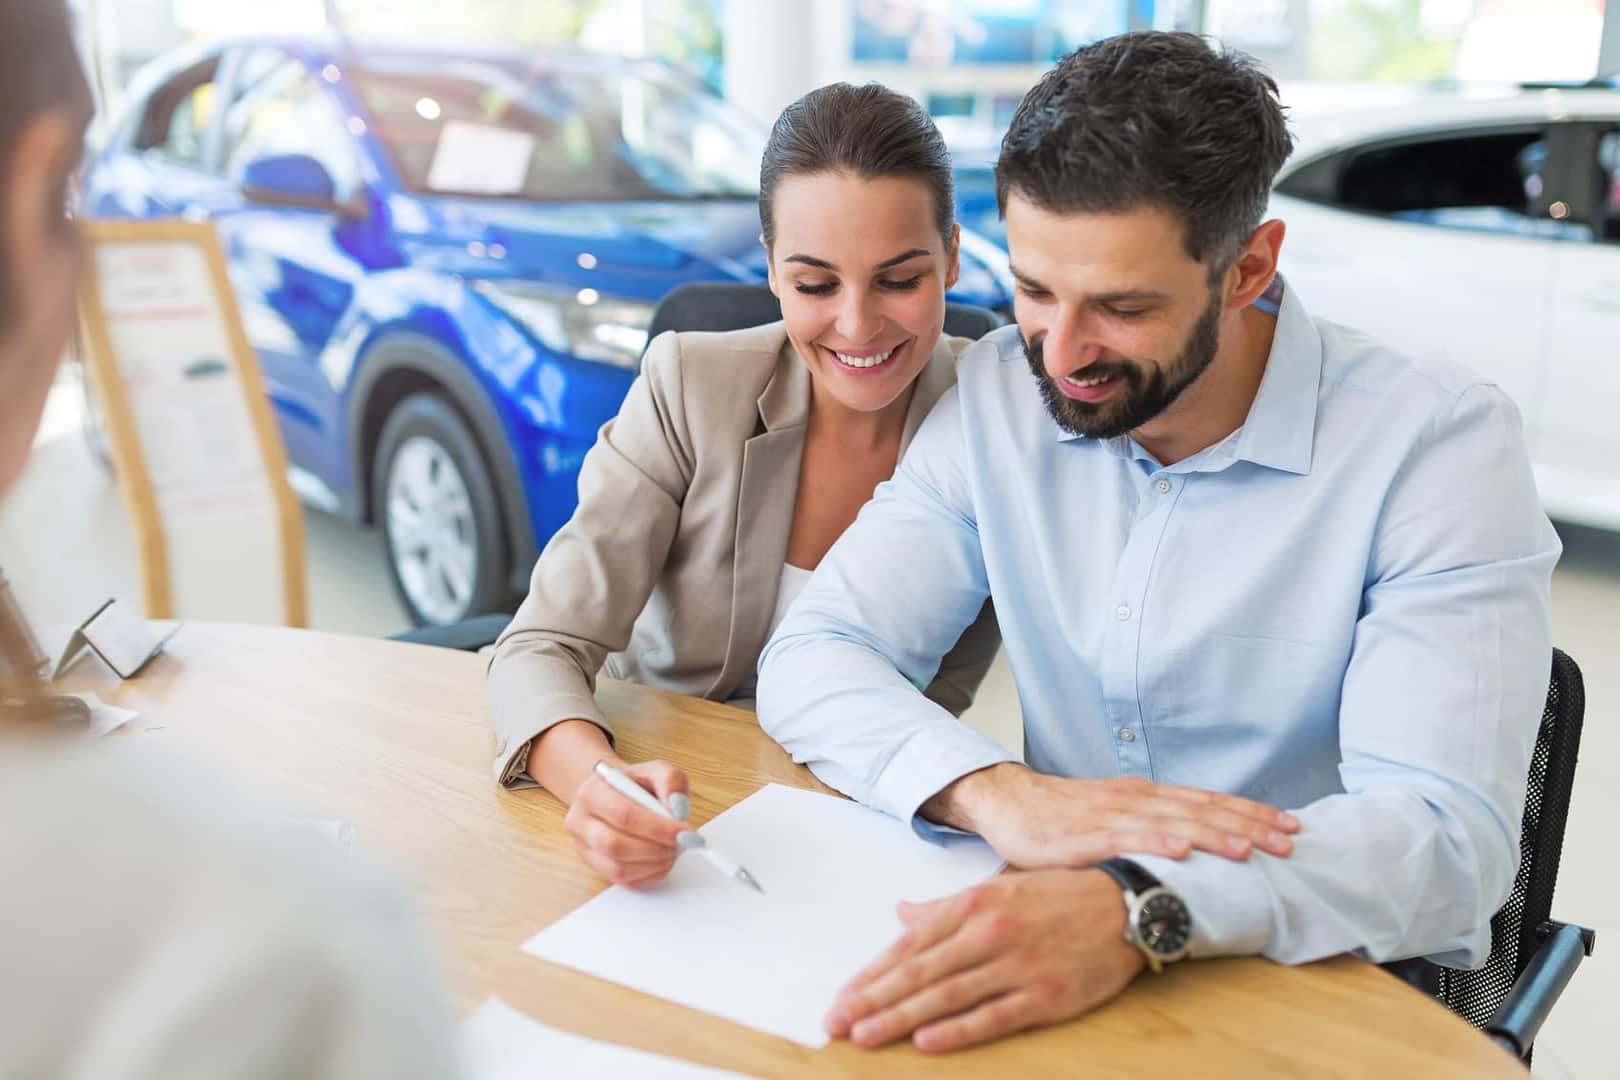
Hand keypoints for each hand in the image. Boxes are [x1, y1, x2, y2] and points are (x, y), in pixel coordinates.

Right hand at [563, 758, 691, 887]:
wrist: (614, 794)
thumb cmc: (634, 785)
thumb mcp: (655, 770)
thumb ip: (670, 781)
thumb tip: (677, 808)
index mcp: (592, 791)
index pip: (624, 815)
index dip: (658, 828)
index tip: (685, 833)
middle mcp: (580, 820)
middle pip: (616, 845)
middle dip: (656, 849)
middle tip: (681, 844)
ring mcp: (584, 847)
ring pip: (618, 868)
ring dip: (654, 864)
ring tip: (673, 850)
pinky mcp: (594, 866)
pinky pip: (622, 880)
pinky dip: (649, 874)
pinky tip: (662, 860)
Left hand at [826, 869, 1143, 1052]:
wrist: (1129, 902)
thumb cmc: (1060, 894)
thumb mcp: (998, 887)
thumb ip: (946, 905)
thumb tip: (902, 914)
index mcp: (974, 904)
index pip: (909, 945)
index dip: (871, 973)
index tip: (841, 997)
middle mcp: (989, 932)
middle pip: (918, 972)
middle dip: (871, 999)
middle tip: (835, 1023)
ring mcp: (1017, 964)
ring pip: (946, 995)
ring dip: (900, 1017)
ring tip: (865, 1035)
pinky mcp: (1045, 994)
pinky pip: (993, 1015)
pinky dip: (958, 1029)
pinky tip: (926, 1041)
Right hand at [925, 764, 1298, 866]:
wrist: (1006, 802)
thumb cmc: (1060, 817)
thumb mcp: (1114, 818)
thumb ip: (1150, 829)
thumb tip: (1197, 848)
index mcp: (1144, 796)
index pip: (1207, 802)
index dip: (1250, 812)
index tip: (1290, 824)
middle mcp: (1134, 799)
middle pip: (1200, 809)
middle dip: (1248, 824)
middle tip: (1290, 839)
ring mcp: (1109, 815)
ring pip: (1170, 822)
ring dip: (1213, 833)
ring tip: (1249, 848)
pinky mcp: (1082, 835)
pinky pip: (1124, 838)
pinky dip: (1155, 840)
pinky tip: (1181, 849)